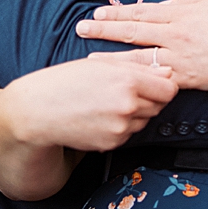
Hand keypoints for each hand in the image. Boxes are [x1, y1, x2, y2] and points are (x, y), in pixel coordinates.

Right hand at [0, 52, 177, 152]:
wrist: (38, 111)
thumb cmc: (65, 82)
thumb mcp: (101, 65)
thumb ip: (139, 68)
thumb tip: (168, 73)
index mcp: (128, 81)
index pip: (169, 89)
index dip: (163, 85)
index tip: (154, 83)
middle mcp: (128, 106)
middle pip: (159, 105)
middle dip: (148, 98)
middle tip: (123, 91)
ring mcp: (121, 127)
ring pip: (145, 120)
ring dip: (135, 113)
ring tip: (107, 103)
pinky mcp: (113, 143)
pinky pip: (129, 133)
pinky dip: (121, 126)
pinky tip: (101, 116)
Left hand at [76, 0, 207, 91]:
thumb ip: (191, 0)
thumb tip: (172, 3)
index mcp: (182, 12)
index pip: (142, 11)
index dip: (118, 11)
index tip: (100, 11)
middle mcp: (175, 32)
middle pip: (132, 29)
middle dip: (104, 28)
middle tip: (81, 27)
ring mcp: (177, 56)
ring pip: (137, 55)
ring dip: (110, 56)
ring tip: (88, 58)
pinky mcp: (184, 76)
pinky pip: (154, 78)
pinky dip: (135, 79)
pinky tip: (119, 82)